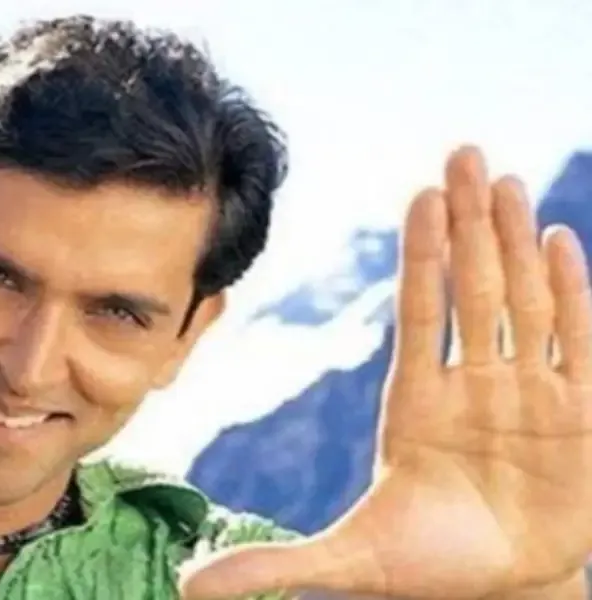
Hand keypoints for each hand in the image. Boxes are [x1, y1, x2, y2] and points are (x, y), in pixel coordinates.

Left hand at [180, 146, 591, 598]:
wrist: (510, 591)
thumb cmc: (432, 569)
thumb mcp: (350, 565)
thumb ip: (274, 566)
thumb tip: (187, 588)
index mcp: (418, 404)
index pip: (418, 312)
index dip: (422, 255)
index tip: (419, 196)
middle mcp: (473, 385)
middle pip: (472, 287)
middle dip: (470, 221)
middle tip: (465, 151)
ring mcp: (528, 395)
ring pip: (522, 300)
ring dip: (517, 240)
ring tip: (508, 178)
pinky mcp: (579, 416)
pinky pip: (575, 343)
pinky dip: (573, 294)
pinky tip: (560, 239)